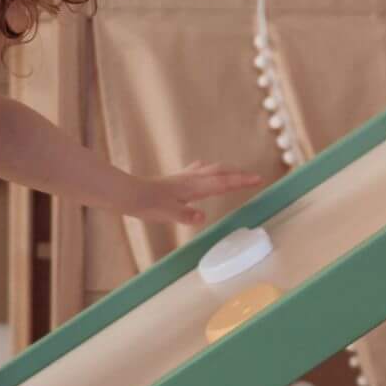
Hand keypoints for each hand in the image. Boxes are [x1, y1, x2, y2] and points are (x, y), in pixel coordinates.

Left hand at [127, 161, 264, 227]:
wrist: (127, 194)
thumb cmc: (147, 204)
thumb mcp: (167, 213)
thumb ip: (185, 215)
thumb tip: (201, 217)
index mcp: (193, 187)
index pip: (222, 183)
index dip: (241, 181)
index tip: (259, 179)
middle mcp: (191, 179)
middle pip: (220, 172)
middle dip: (239, 174)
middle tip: (255, 177)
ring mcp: (183, 178)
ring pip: (210, 169)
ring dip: (226, 170)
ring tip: (236, 172)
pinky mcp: (175, 180)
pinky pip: (197, 171)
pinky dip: (208, 169)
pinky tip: (204, 168)